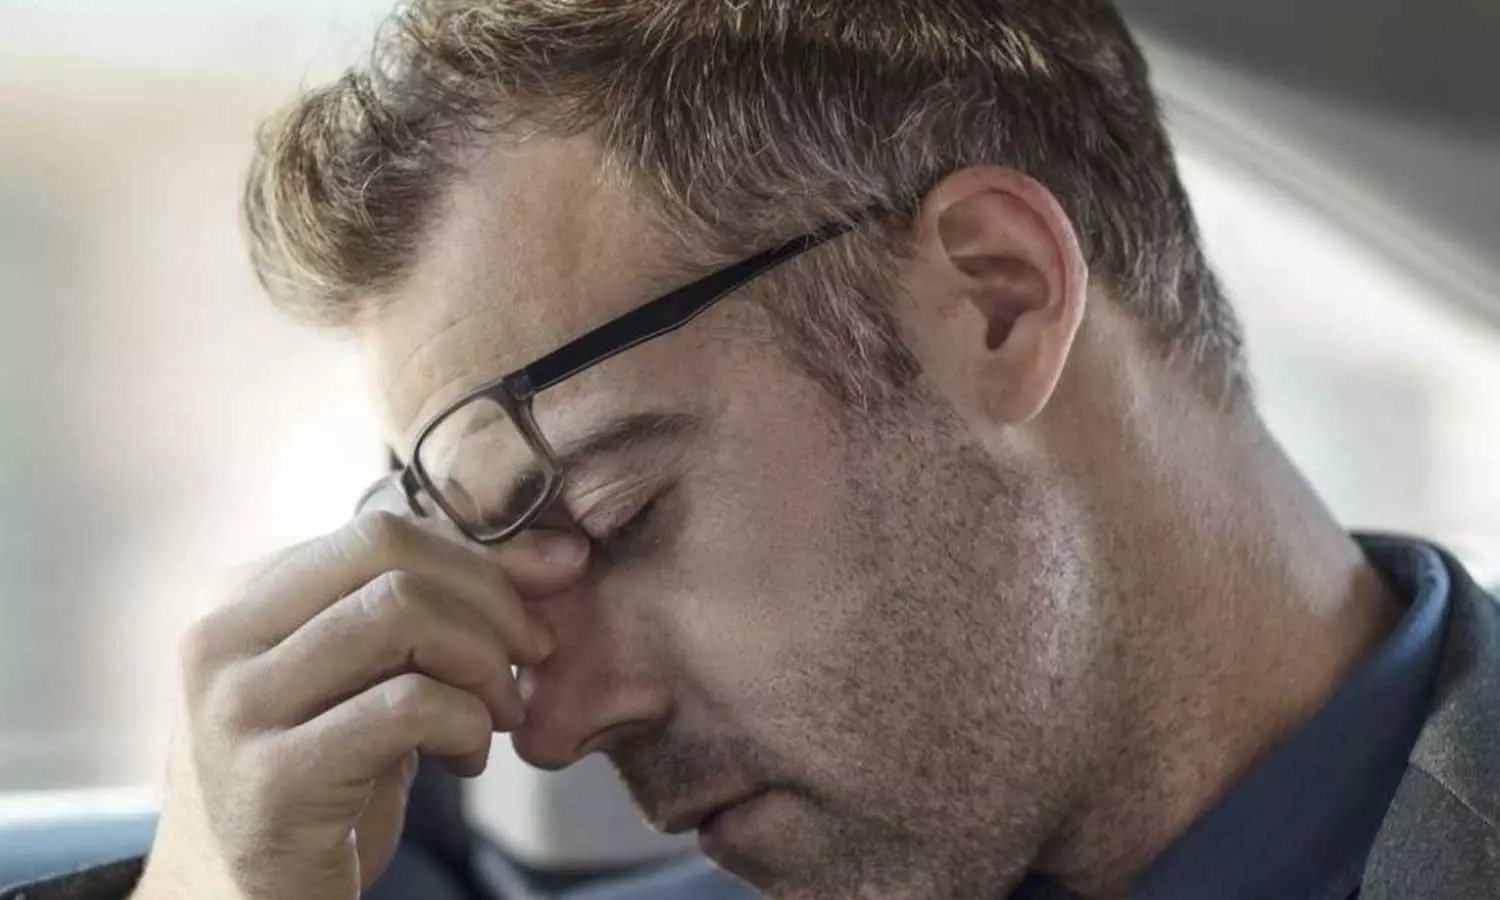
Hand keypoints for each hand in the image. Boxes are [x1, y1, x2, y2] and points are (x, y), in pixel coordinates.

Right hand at [132, 510, 588, 899]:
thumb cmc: (323, 780)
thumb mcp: (370, 677)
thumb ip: (436, 607)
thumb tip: (560, 554)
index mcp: (237, 597)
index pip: (381, 530)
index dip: (483, 553)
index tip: (551, 586)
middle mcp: (218, 637)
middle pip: (388, 552)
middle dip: (489, 595)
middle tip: (531, 653)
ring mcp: (235, 706)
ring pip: (401, 613)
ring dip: (482, 660)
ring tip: (497, 712)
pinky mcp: (272, 778)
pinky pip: (408, 704)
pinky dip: (467, 721)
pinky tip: (468, 756)